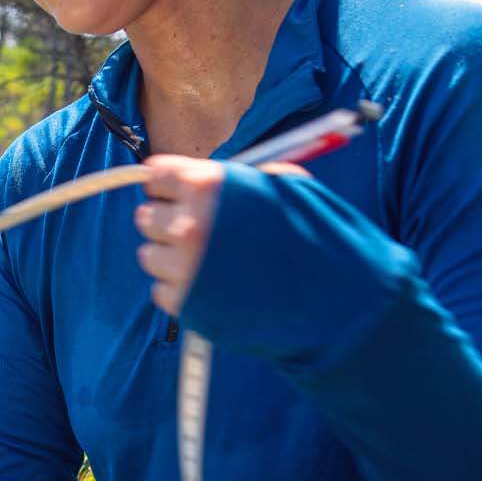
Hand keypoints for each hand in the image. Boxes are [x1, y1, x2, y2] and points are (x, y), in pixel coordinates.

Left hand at [135, 155, 307, 314]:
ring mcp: (184, 268)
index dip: (168, 185)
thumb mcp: (285, 187)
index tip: (177, 195)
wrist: (335, 301)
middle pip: (146, 216)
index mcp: (210, 186)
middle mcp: (189, 224)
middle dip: (168, 220)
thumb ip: (239, 178)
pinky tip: (214, 286)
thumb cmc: (317, 238)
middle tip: (196, 230)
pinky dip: (182, 289)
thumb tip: (207, 180)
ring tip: (209, 262)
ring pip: (149, 255)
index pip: (156, 175)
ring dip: (172, 257)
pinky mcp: (186, 305)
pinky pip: (161, 291)